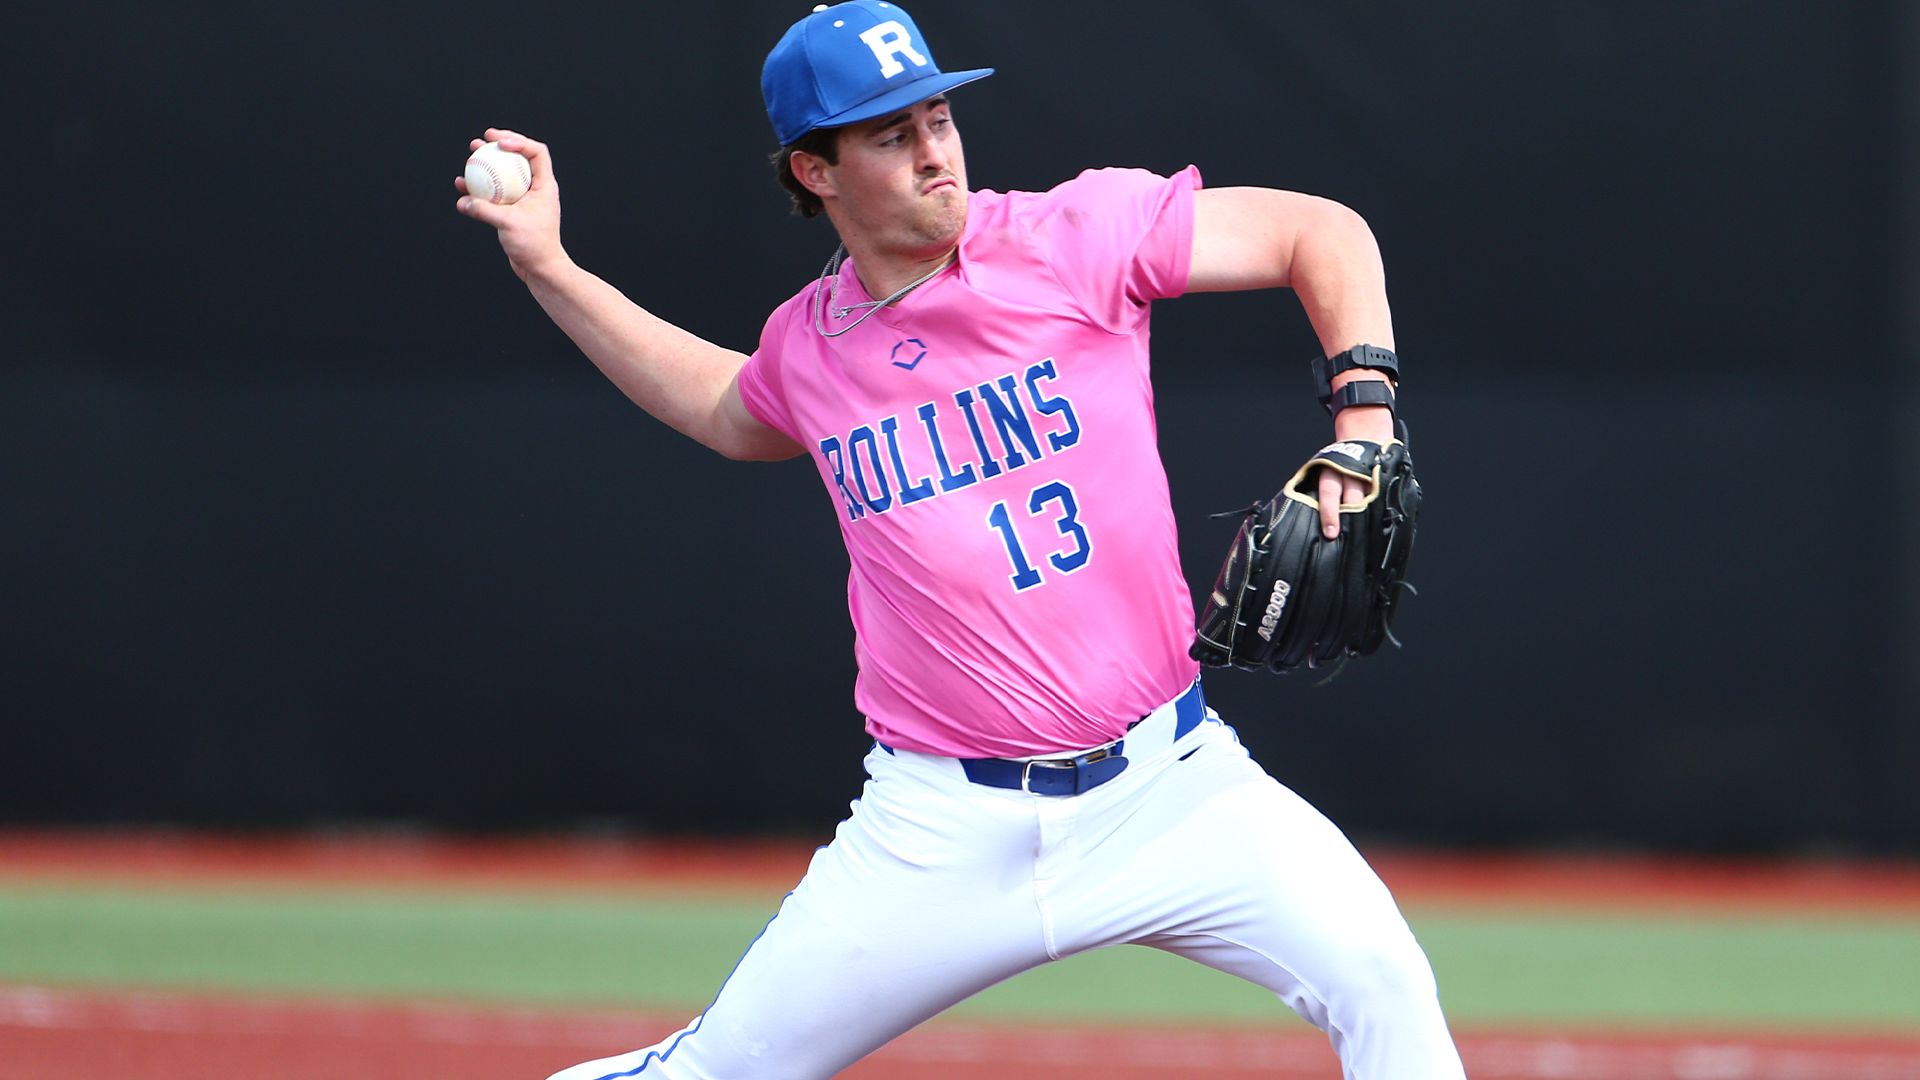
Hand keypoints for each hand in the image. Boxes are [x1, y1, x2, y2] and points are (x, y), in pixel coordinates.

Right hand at [455, 129, 566, 281]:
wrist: (540, 269)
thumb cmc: (534, 247)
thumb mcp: (508, 224)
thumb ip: (485, 210)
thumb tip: (463, 201)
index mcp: (544, 186)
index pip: (537, 152)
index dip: (519, 141)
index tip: (498, 142)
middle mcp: (536, 189)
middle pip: (519, 158)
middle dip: (500, 145)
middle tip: (483, 139)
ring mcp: (524, 199)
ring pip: (505, 174)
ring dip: (488, 163)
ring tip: (470, 154)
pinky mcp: (513, 211)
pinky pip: (495, 193)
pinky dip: (481, 188)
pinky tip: (463, 187)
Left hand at [1318, 381, 1393, 537]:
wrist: (1365, 433)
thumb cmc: (1338, 459)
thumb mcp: (1323, 469)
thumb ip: (1320, 490)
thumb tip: (1308, 516)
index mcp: (1333, 472)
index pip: (1329, 495)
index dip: (1329, 515)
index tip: (1330, 533)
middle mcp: (1353, 474)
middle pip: (1354, 500)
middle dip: (1353, 518)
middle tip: (1352, 538)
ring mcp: (1372, 475)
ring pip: (1372, 500)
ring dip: (1371, 516)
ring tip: (1371, 533)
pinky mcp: (1385, 477)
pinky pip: (1386, 496)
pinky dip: (1384, 509)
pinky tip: (1385, 521)